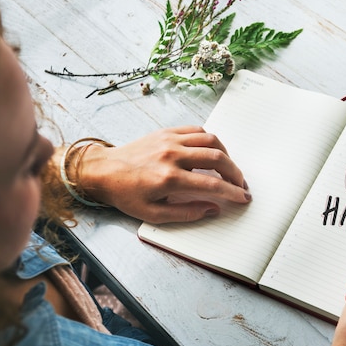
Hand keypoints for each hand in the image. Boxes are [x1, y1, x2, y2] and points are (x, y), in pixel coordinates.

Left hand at [77, 126, 250, 222]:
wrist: (102, 170)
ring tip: (229, 168)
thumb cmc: (125, 193)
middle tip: (240, 184)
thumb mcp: (153, 214)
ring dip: (226, 154)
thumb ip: (186, 213)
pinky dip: (210, 140)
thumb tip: (212, 209)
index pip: (211, 184)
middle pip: (217, 158)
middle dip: (235, 173)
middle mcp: (172, 156)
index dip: (232, 192)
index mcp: (168, 178)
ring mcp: (170, 140)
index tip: (243, 197)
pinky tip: (212, 152)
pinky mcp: (167, 132)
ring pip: (210, 140)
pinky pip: (197, 131)